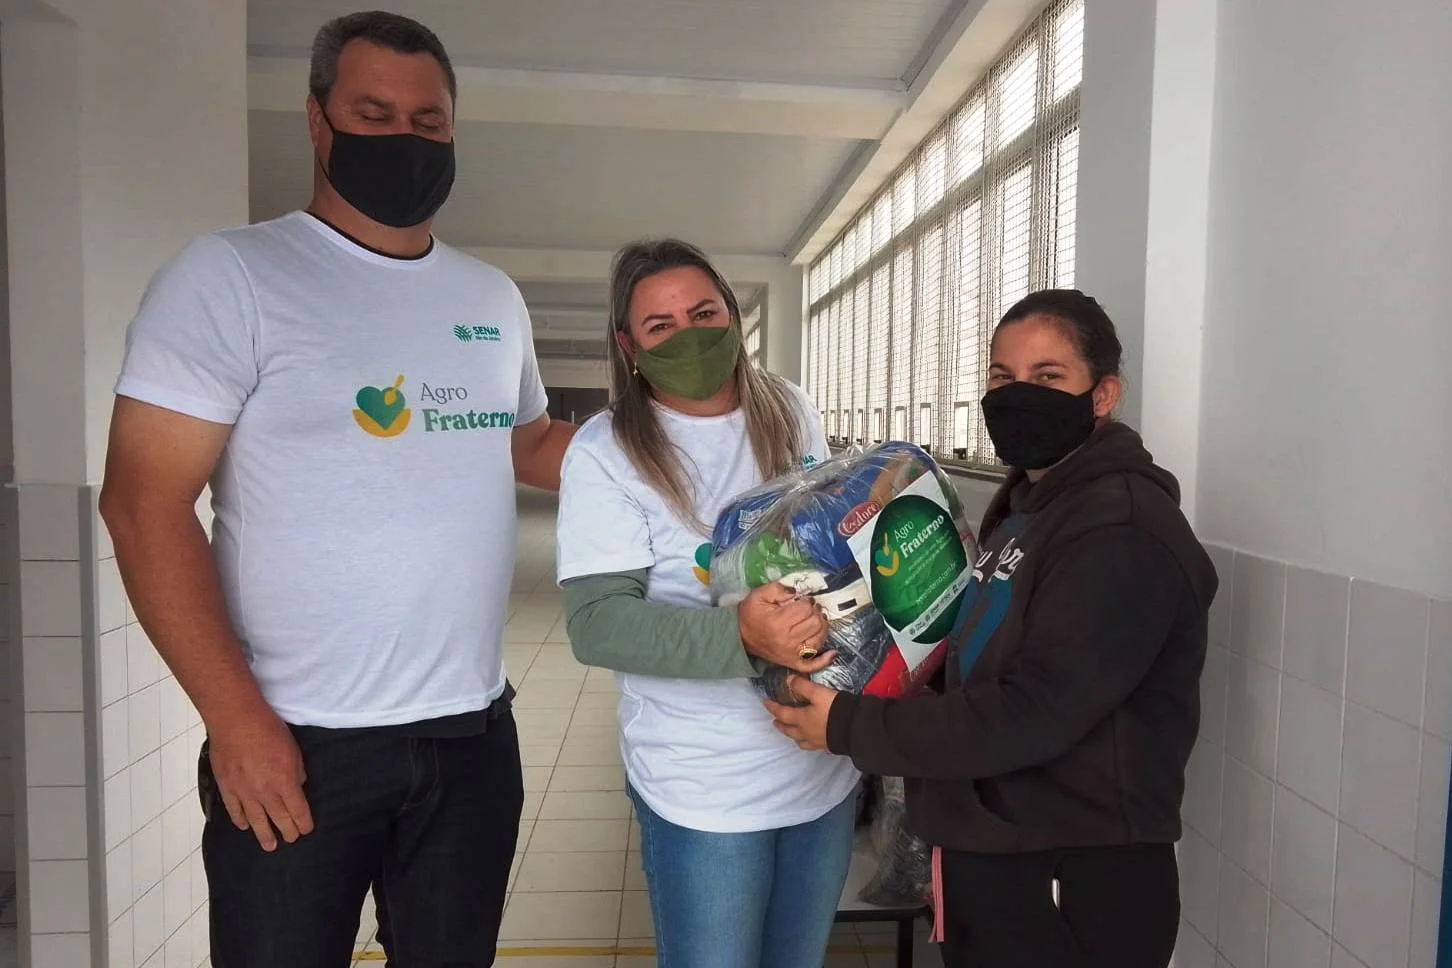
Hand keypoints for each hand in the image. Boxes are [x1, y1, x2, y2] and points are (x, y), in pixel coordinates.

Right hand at [206, 705, 313, 850]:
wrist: (236, 721)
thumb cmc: (269, 730)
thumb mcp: (294, 749)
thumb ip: (297, 771)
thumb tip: (297, 785)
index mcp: (285, 783)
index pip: (298, 810)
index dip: (303, 823)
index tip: (306, 830)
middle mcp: (265, 793)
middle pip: (279, 818)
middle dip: (287, 831)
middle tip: (291, 840)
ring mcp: (244, 792)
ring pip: (256, 820)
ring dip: (264, 834)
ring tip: (269, 846)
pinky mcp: (227, 787)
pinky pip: (234, 810)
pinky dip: (240, 820)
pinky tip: (245, 826)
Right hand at [738, 583, 834, 673]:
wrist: (740, 636)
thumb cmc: (750, 614)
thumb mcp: (759, 595)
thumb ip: (778, 589)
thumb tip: (796, 592)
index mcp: (778, 622)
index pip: (806, 609)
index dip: (807, 601)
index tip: (802, 600)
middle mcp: (787, 640)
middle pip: (815, 623)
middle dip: (815, 612)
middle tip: (808, 609)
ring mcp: (792, 654)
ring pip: (819, 639)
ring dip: (822, 628)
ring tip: (815, 620)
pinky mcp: (793, 663)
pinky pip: (812, 665)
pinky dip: (824, 660)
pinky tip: (832, 653)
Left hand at [765, 675, 838, 750]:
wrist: (854, 729)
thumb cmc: (834, 709)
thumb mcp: (818, 693)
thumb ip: (802, 686)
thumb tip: (788, 680)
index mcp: (801, 719)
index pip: (782, 713)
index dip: (773, 708)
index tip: (765, 703)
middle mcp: (806, 733)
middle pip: (788, 730)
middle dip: (780, 725)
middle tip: (775, 721)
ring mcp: (816, 742)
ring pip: (799, 740)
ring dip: (792, 735)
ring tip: (791, 731)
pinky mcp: (827, 746)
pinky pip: (812, 746)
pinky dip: (807, 742)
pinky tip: (811, 739)